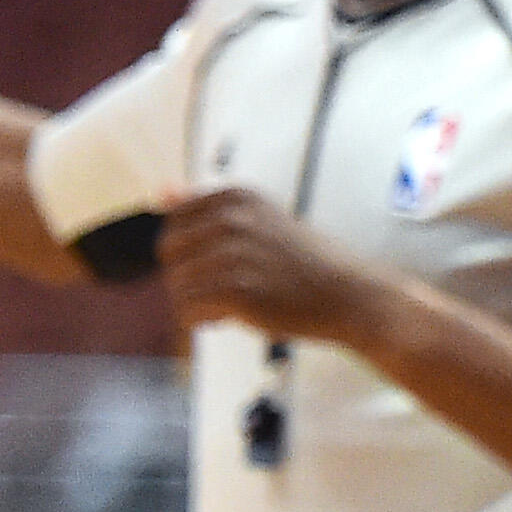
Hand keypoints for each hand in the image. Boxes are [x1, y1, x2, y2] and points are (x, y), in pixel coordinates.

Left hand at [157, 188, 389, 346]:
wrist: (350, 294)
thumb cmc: (309, 263)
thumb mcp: (259, 219)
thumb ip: (205, 206)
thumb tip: (161, 191)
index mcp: (237, 197)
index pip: (174, 222)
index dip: (195, 250)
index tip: (225, 259)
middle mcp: (232, 219)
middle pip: (170, 254)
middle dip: (193, 274)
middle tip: (234, 281)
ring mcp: (233, 253)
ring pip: (178, 287)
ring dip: (203, 301)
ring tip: (243, 298)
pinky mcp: (234, 289)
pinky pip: (189, 312)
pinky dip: (208, 320)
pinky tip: (239, 313)